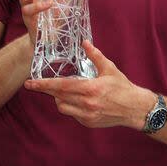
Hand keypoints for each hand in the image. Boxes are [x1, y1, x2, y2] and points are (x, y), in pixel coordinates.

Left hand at [24, 40, 154, 129]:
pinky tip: (76, 99)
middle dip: (45, 90)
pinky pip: (72, 113)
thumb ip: (95, 55)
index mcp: (91, 88)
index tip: (31, 82)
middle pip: (58, 96)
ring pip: (62, 106)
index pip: (62, 86)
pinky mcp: (88, 122)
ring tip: (61, 90)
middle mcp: (87, 103)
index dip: (45, 84)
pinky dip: (70, 106)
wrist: (134, 108)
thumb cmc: (123, 87)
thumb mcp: (110, 68)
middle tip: (33, 85)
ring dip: (58, 98)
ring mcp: (87, 115)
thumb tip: (84, 43)